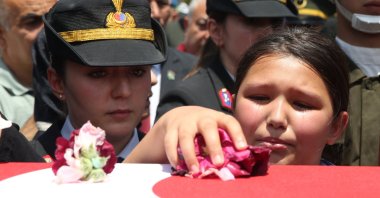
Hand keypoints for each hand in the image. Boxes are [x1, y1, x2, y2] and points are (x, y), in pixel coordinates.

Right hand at [125, 106, 246, 172]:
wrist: (181, 114)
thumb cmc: (205, 127)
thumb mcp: (216, 128)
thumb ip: (225, 141)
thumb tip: (241, 160)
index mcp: (216, 117)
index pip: (229, 122)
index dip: (237, 134)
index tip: (242, 148)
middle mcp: (201, 118)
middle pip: (207, 128)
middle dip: (213, 145)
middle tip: (219, 163)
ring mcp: (184, 123)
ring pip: (186, 137)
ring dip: (190, 155)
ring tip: (195, 171)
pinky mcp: (171, 129)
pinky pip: (170, 143)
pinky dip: (173, 156)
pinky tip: (178, 166)